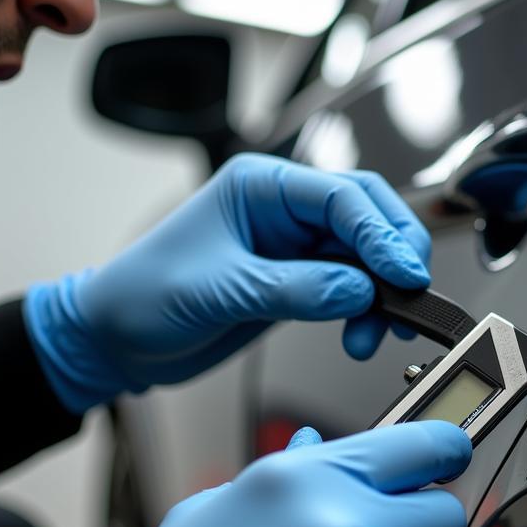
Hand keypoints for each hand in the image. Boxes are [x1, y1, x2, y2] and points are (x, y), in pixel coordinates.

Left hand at [25, 154, 429, 412]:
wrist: (116, 340)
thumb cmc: (143, 297)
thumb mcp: (220, 290)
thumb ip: (296, 289)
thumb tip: (360, 290)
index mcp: (261, 186)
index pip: (341, 197)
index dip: (380, 234)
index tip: (403, 273)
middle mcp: (284, 210)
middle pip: (367, 216)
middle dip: (395, 252)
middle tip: (411, 290)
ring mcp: (295, 247)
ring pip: (366, 255)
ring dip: (383, 292)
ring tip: (375, 331)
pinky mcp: (299, 282)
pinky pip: (351, 288)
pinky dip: (366, 311)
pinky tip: (361, 334)